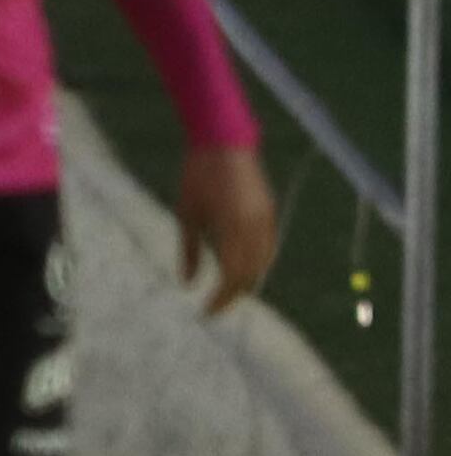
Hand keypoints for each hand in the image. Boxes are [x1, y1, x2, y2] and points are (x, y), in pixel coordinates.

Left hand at [176, 143, 278, 313]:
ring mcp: (267, 221)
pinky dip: (256, 263)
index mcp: (233, 230)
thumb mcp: (187, 213)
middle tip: (215, 306)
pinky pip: (268, 248)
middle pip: (251, 274)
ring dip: (247, 280)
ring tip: (226, 291)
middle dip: (234, 293)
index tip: (207, 312)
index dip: (221, 299)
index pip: (232, 277)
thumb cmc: (197, 176)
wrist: (223, 143)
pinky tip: (242, 268)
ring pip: (263, 263)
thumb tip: (186, 283)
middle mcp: (255, 229)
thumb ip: (189, 250)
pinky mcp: (270, 213)